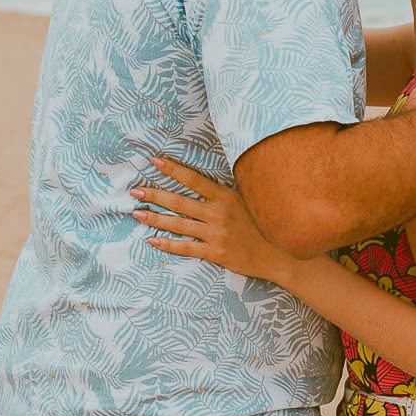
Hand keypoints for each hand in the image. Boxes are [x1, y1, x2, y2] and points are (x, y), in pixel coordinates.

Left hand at [130, 156, 293, 280]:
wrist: (280, 253)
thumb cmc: (265, 224)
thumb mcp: (250, 200)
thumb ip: (229, 191)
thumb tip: (208, 179)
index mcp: (226, 196)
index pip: (194, 179)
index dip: (173, 170)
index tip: (155, 162)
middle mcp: (218, 213)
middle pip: (180, 201)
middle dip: (155, 195)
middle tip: (135, 190)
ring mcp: (216, 234)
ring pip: (178, 224)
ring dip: (155, 218)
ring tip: (137, 213)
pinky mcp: (215, 252)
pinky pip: (186, 248)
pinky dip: (168, 244)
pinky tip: (152, 241)